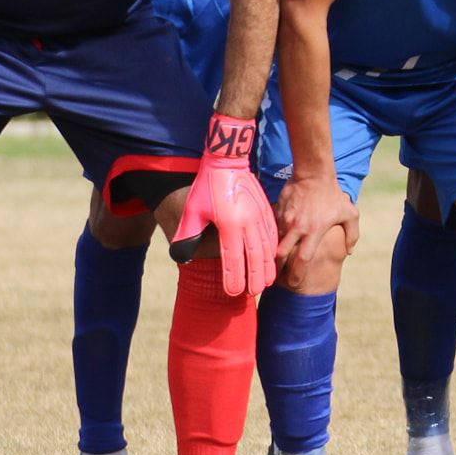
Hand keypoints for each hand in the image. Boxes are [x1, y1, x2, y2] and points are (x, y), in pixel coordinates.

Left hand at [169, 113, 276, 294]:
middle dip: (255, 277)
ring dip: (267, 265)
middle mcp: (246, 221)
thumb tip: (182, 258)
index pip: (232, 258)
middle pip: (254, 255)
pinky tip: (272, 257)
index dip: (233, 278)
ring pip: (266, 245)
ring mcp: (258, 214)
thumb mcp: (192, 210)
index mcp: (228, 224)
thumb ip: (188, 235)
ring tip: (267, 282)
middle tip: (255, 293)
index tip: (234, 293)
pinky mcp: (264, 208)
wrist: (226, 161)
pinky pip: (272, 232)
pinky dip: (273, 247)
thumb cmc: (206, 187)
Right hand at [273, 171, 359, 274]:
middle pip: (281, 255)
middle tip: (277, 275)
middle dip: (277, 268)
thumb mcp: (349, 213)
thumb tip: (350, 251)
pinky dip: (272, 236)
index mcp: (314, 231)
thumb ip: (351, 234)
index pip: (302, 260)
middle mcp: (297, 227)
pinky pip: (272, 228)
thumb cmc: (333, 194)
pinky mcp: (277, 210)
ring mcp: (285, 219)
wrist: (314, 173)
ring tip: (273, 261)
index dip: (297, 274)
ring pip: (274, 241)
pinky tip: (273, 240)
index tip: (294, 283)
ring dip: (273, 252)